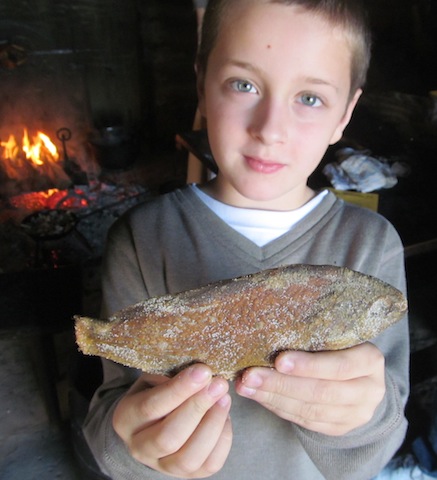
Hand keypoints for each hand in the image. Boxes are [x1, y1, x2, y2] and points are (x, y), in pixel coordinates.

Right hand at [113, 364, 231, 477]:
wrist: (150, 422)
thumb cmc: (155, 391)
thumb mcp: (153, 377)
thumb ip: (169, 375)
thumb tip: (198, 371)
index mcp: (126, 419)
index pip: (151, 407)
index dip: (179, 389)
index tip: (203, 371)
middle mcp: (139, 448)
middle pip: (169, 437)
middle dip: (198, 407)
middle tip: (218, 384)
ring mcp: (162, 466)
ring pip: (188, 457)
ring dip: (212, 425)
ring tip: (224, 398)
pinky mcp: (186, 475)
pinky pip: (209, 464)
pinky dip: (222, 439)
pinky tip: (224, 415)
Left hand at [235, 342, 384, 435]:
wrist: (361, 377)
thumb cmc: (341, 346)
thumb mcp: (338, 335)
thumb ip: (315, 334)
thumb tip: (271, 327)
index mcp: (370, 360)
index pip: (340, 366)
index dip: (309, 366)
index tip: (279, 361)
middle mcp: (368, 391)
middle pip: (321, 392)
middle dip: (281, 384)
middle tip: (250, 375)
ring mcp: (355, 414)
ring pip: (309, 410)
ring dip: (272, 397)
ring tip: (246, 385)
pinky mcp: (339, 428)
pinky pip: (304, 421)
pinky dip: (277, 407)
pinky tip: (259, 396)